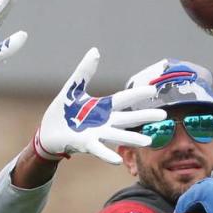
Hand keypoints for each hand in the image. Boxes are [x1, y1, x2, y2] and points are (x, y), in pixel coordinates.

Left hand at [33, 48, 165, 164]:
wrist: (48, 132)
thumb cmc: (63, 111)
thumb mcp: (73, 88)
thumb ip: (85, 71)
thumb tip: (95, 51)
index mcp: (102, 107)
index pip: (123, 99)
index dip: (137, 94)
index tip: (153, 90)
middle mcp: (104, 122)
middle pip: (127, 119)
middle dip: (144, 117)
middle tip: (164, 116)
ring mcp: (96, 134)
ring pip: (118, 136)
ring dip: (133, 138)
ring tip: (148, 141)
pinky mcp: (85, 144)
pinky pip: (99, 150)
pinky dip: (107, 154)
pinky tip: (117, 161)